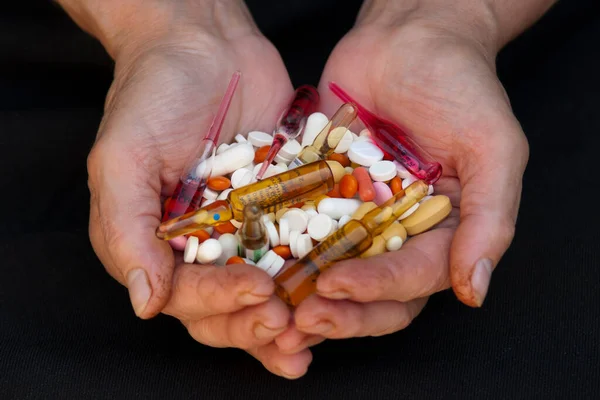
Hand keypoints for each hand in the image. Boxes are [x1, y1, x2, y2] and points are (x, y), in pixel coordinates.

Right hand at [82, 0, 310, 377]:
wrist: (206, 44)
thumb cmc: (153, 94)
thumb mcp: (122, 158)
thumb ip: (127, 230)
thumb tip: (145, 303)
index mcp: (156, 243)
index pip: (186, 295)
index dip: (221, 304)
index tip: (257, 294)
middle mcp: (200, 244)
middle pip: (227, 305)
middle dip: (256, 323)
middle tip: (288, 323)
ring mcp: (243, 227)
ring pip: (266, 288)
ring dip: (291, 314)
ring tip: (319, 329)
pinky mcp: (280, 206)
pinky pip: (299, 245)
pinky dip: (318, 270)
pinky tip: (341, 286)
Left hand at [279, 1, 527, 345]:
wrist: (408, 38)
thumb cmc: (460, 85)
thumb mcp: (492, 146)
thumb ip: (491, 218)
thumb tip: (474, 290)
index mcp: (442, 233)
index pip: (413, 279)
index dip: (378, 289)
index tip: (338, 288)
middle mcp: (397, 234)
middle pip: (371, 293)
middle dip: (338, 312)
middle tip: (299, 320)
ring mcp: (354, 216)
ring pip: (329, 272)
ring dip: (302, 296)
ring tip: (269, 310)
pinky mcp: (318, 194)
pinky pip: (296, 227)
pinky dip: (276, 250)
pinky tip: (250, 265)